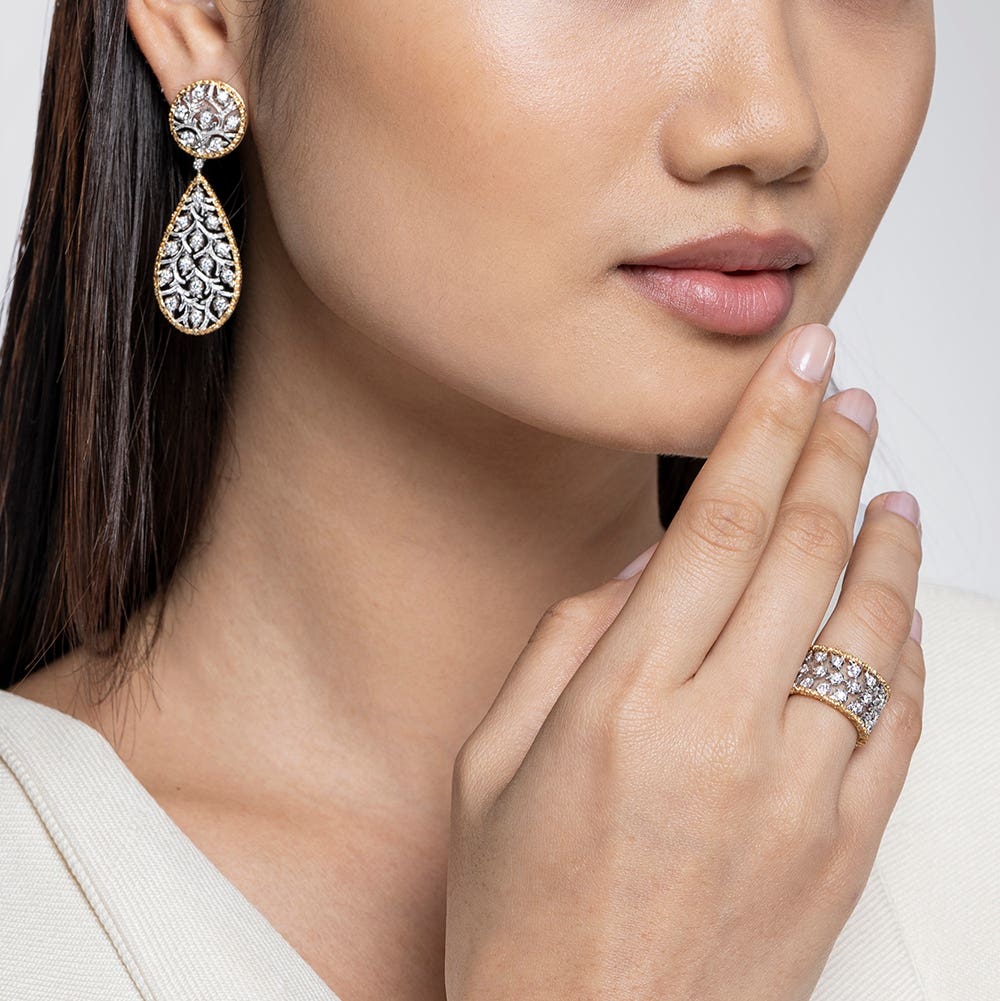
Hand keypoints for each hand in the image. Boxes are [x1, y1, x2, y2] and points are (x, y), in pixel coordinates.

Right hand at [444, 322, 923, 1000]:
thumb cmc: (524, 913)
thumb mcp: (491, 763)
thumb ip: (564, 643)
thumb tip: (641, 569)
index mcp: (622, 703)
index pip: (719, 525)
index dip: (766, 428)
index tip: (797, 365)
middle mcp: (720, 735)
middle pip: (803, 552)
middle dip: (832, 452)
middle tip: (848, 393)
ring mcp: (797, 794)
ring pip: (868, 625)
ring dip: (884, 535)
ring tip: (890, 478)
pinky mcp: (843, 850)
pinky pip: (900, 721)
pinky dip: (909, 644)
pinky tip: (902, 599)